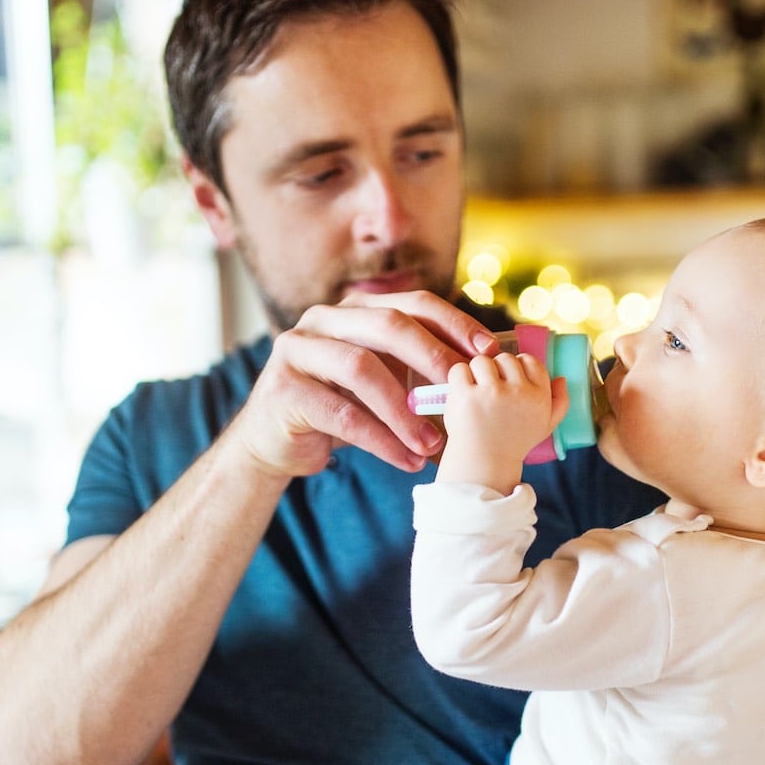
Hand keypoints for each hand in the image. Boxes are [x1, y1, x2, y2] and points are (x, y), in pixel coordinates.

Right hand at [230, 291, 498, 477]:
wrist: (276, 444)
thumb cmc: (339, 409)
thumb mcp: (382, 381)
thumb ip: (417, 367)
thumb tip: (483, 371)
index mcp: (353, 310)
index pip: (412, 303)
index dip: (454, 323)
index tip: (489, 351)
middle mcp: (322, 319)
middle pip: (387, 325)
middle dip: (433, 356)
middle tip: (463, 391)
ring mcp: (297, 350)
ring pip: (362, 369)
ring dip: (405, 411)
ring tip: (434, 445)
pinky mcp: (283, 389)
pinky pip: (343, 415)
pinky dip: (382, 441)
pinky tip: (408, 461)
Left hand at [436, 353, 568, 492]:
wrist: (484, 465)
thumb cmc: (513, 443)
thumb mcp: (545, 427)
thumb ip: (559, 403)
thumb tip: (561, 379)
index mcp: (538, 397)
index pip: (530, 361)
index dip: (517, 366)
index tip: (508, 381)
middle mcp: (518, 392)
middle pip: (504, 358)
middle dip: (495, 371)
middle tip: (490, 391)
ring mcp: (492, 393)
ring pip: (482, 361)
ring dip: (476, 373)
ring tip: (476, 393)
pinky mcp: (467, 396)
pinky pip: (460, 369)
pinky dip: (458, 378)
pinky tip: (462, 394)